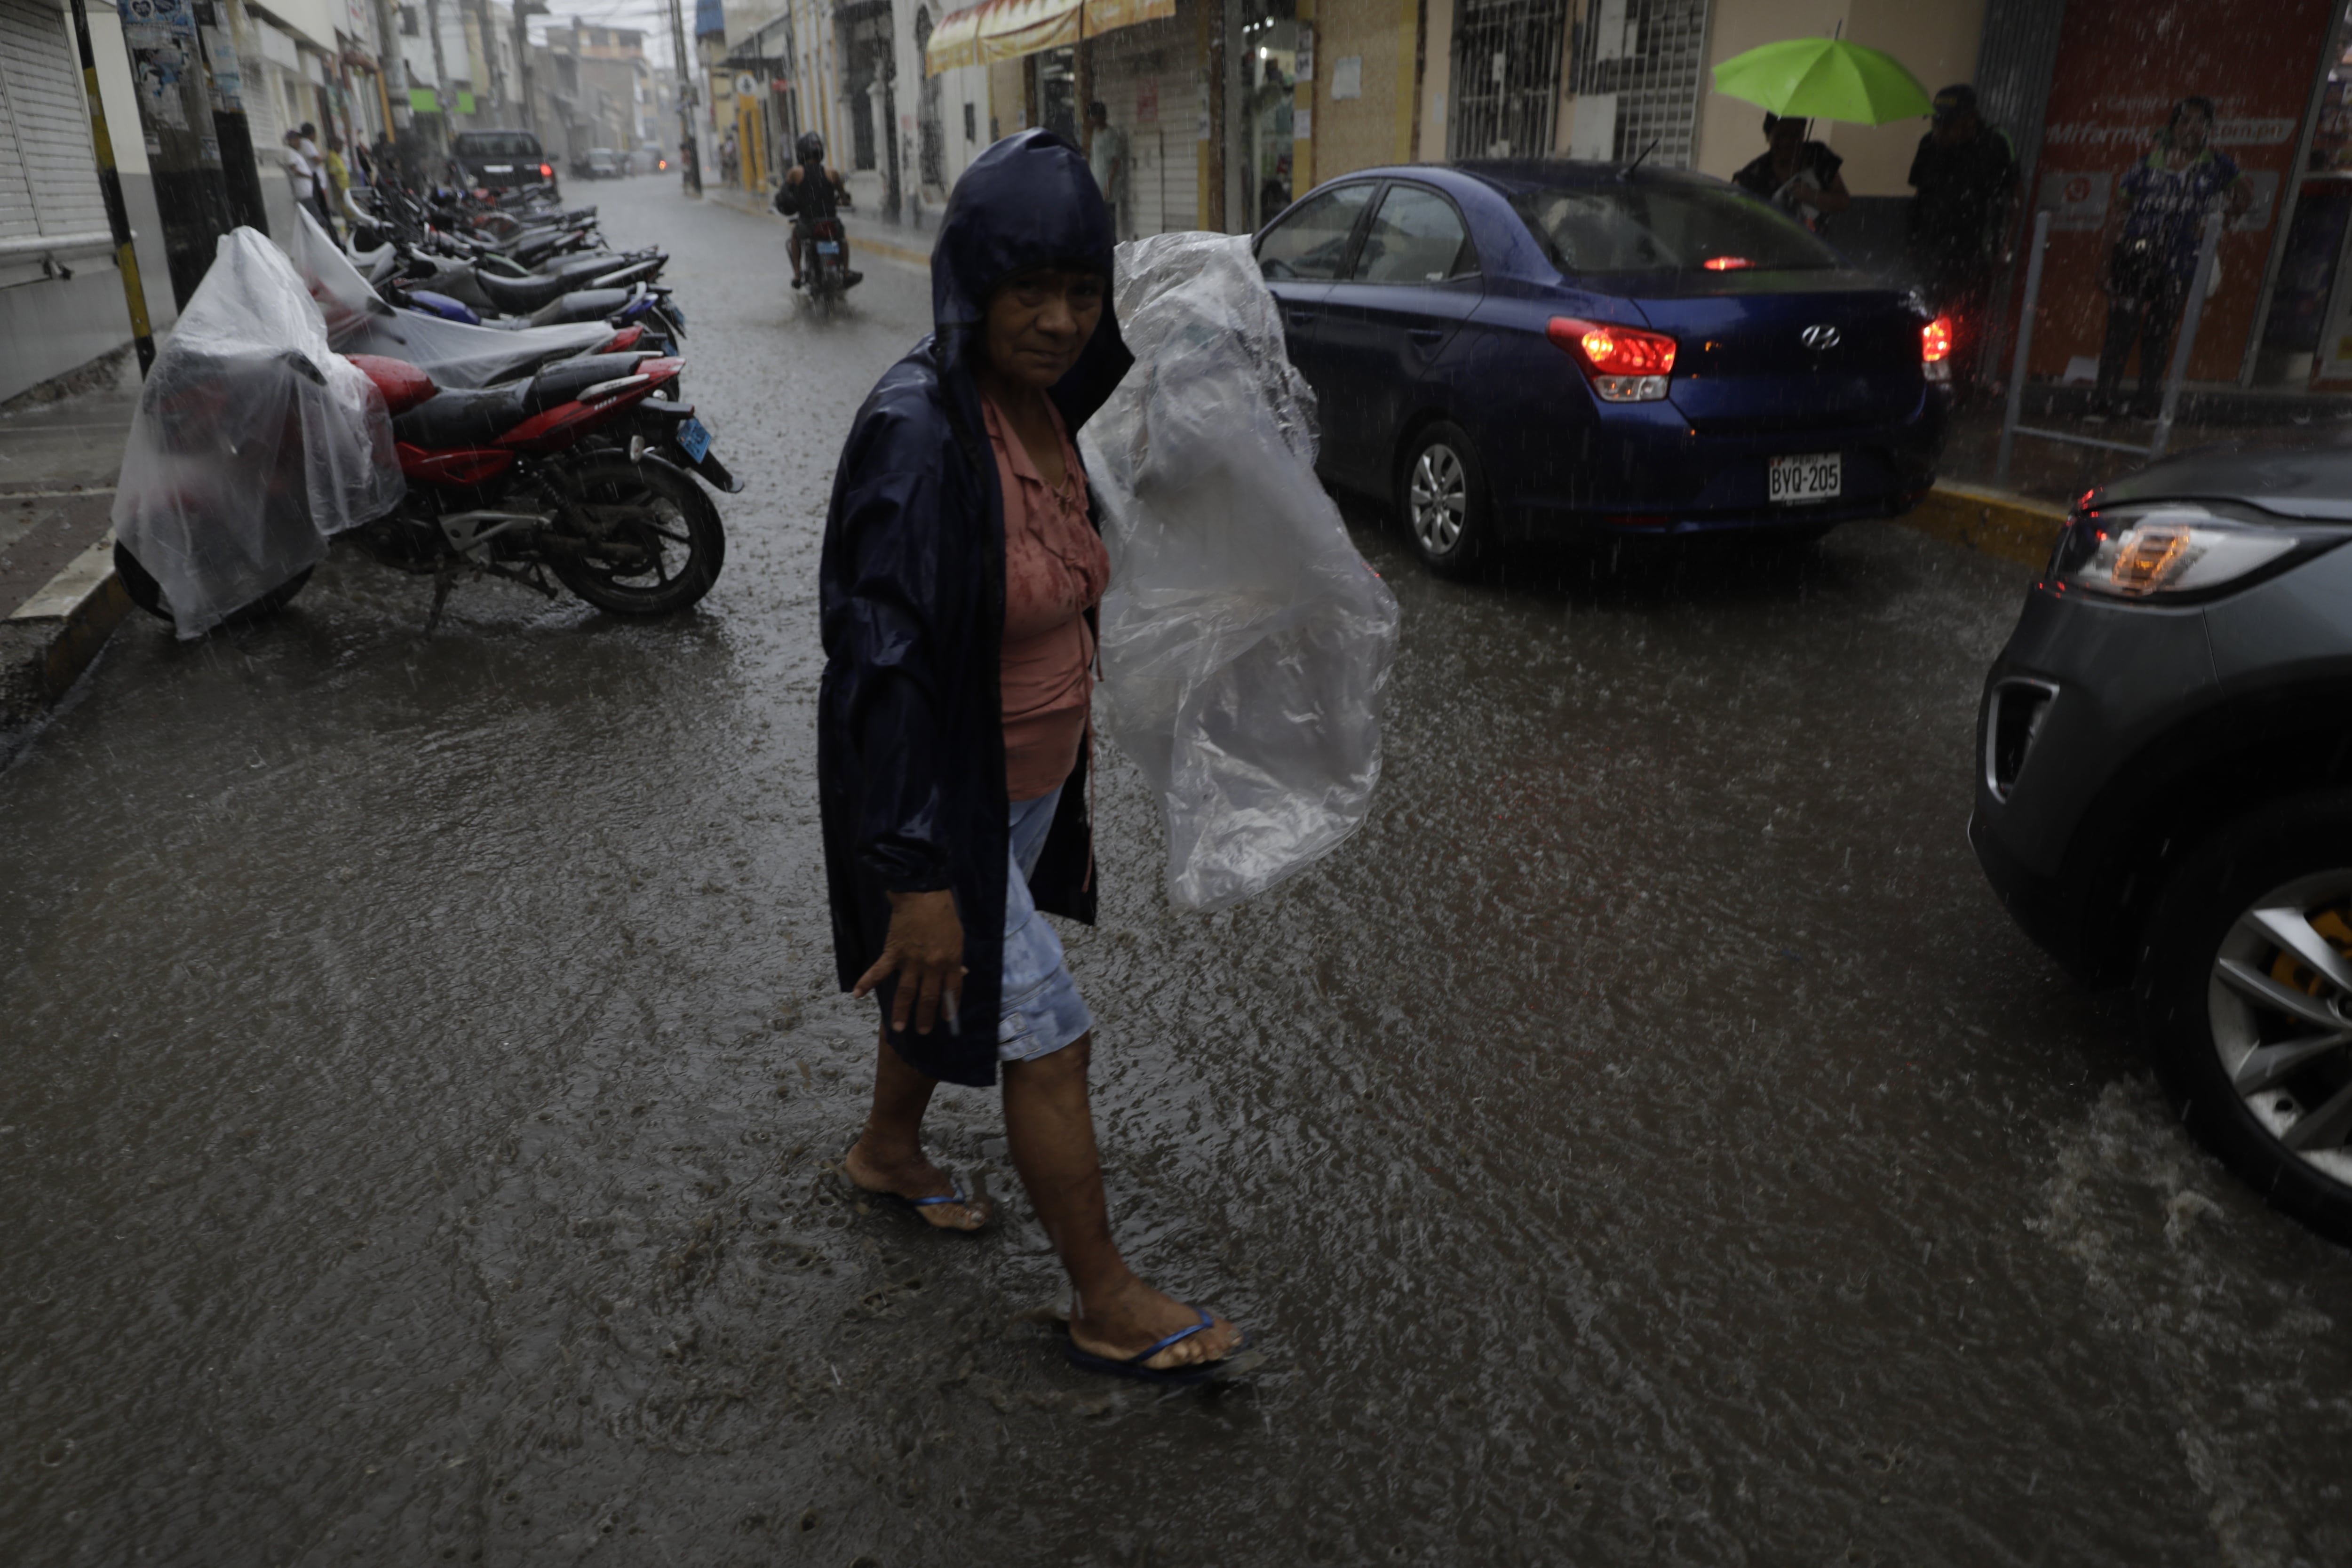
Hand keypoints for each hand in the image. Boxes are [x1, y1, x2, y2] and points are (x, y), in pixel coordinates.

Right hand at [854, 889, 966, 1035]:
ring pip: (905, 992)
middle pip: (929, 997)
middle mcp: (931, 966)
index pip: (952, 990)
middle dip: (925, 1016)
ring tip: (897, 1027)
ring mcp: (911, 961)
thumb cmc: (944, 914)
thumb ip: (957, 958)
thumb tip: (961, 974)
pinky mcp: (893, 953)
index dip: (949, 1006)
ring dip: (901, 1011)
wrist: (922, 895)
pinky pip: (879, 971)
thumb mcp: (958, 937)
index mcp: (950, 961)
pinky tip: (857, 995)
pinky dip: (867, 982)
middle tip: (923, 1031)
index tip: (946, 1019)